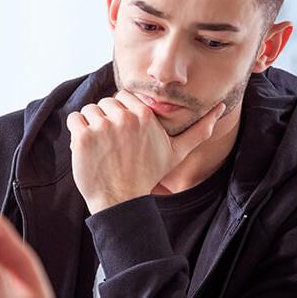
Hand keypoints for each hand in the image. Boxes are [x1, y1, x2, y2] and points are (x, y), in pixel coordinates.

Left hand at [66, 89, 224, 213]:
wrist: (122, 200)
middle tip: (113, 145)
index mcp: (145, 115)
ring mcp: (103, 126)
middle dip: (106, 120)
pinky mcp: (83, 136)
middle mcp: (124, 117)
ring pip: (89, 110)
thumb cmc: (149, 175)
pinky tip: (88, 149)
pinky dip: (77, 131)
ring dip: (91, 126)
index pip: (123, 97)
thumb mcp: (177, 152)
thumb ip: (199, 129)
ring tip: (101, 148)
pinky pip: (74, 118)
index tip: (125, 135)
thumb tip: (221, 108)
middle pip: (105, 103)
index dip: (121, 114)